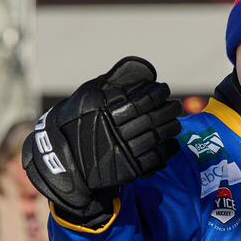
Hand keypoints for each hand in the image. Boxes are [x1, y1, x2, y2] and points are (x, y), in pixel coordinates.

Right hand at [21, 56, 182, 225]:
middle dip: (168, 109)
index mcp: (106, 112)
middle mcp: (114, 131)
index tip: (163, 89)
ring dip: (171, 127)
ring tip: (176, 121)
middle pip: (151, 118)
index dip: (155, 94)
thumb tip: (137, 71)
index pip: (139, 100)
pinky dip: (167, 149)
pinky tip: (172, 141)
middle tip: (176, 105)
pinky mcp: (127, 169)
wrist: (65, 157)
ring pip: (155, 137)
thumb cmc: (76, 121)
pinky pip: (154, 158)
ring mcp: (121, 151)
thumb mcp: (87, 97)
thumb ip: (110, 84)